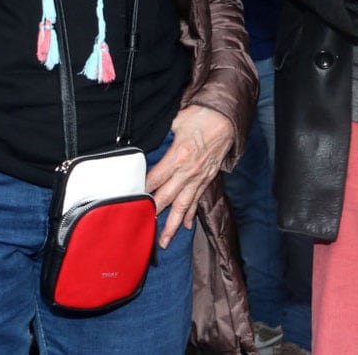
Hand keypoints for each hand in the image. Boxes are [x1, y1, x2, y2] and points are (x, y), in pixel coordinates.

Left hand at [146, 105, 235, 247]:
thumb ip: (163, 137)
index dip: (142, 191)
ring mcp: (199, 177)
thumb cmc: (202, 116)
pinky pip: (197, 199)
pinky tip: (185, 225)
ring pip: (183, 206)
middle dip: (153, 214)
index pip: (155, 180)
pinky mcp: (207, 178)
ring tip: (164, 241)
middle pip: (166, 198)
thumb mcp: (177, 121)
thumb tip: (152, 142)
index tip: (130, 201)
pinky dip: (191, 213)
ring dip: (173, 225)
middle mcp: (188, 172)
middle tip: (141, 230)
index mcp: (178, 157)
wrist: (227, 118)